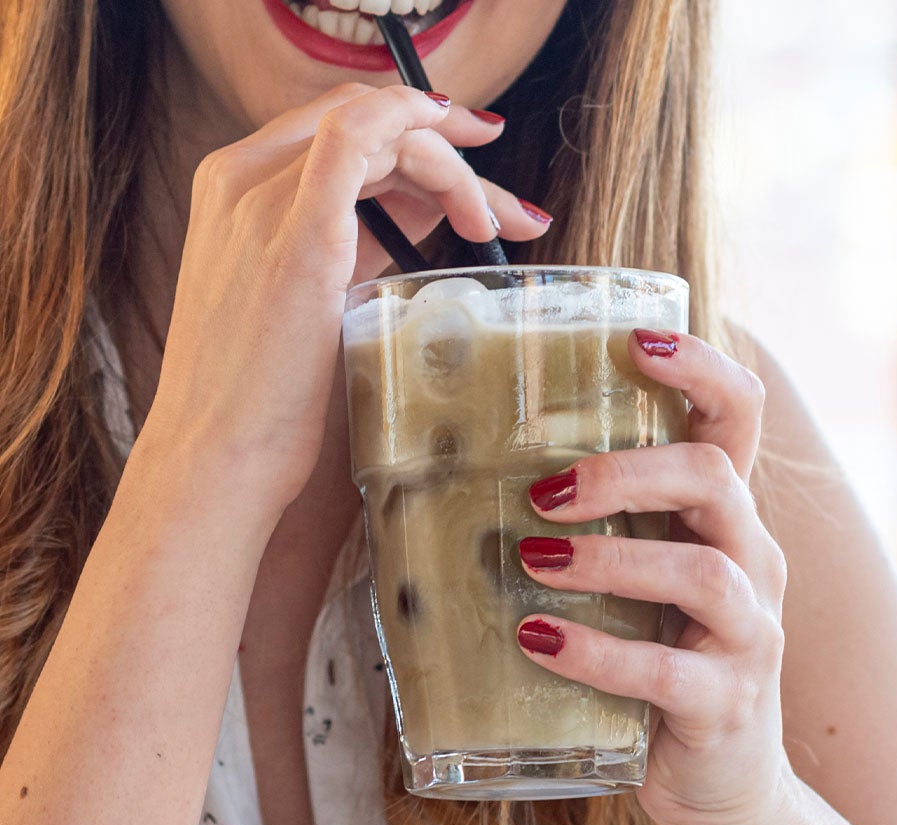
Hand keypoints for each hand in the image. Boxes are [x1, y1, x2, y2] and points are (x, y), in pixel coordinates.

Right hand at [142, 83, 548, 523]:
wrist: (218, 456)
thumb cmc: (262, 402)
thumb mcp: (308, 307)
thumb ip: (354, 255)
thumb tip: (423, 226)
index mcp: (236, 194)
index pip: (337, 134)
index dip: (410, 137)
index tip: (467, 164)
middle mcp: (240, 179)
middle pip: (362, 124)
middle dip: (449, 153)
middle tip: (507, 209)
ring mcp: (261, 197)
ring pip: (374, 127)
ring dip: (452, 164)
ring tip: (500, 223)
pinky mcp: (296, 230)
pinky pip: (358, 134)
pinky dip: (420, 132)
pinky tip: (465, 166)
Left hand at [516, 330, 794, 824]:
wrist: (723, 785)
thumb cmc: (664, 662)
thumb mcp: (644, 583)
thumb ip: (602, 531)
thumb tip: (487, 481)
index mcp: (727, 518)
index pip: (737, 417)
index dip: (700, 368)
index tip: (636, 340)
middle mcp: (753, 561)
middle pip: (715, 477)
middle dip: (625, 472)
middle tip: (544, 494)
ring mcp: (751, 633)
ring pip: (702, 570)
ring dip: (608, 558)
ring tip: (532, 562)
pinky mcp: (727, 702)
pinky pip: (668, 671)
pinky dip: (598, 652)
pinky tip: (539, 642)